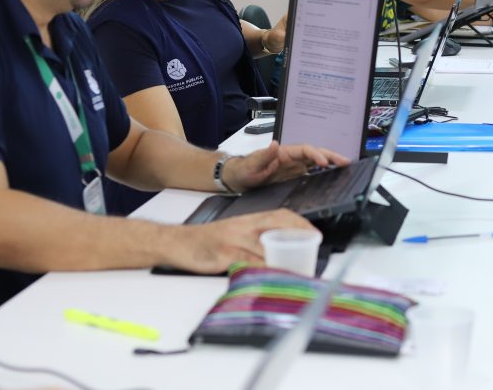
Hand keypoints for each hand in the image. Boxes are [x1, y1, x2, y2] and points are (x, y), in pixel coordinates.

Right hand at [172, 209, 315, 273]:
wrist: (177, 242)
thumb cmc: (208, 240)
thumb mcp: (235, 232)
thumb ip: (256, 239)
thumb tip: (281, 251)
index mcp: (248, 219)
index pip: (280, 215)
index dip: (300, 223)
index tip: (315, 234)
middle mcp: (243, 226)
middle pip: (278, 226)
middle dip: (299, 235)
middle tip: (313, 249)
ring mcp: (234, 239)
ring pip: (265, 246)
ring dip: (284, 257)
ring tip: (299, 268)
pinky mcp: (224, 254)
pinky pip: (248, 262)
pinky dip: (263, 270)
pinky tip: (272, 276)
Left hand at [226, 141, 350, 189]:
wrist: (237, 179)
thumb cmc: (243, 170)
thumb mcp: (251, 164)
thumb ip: (263, 155)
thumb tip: (275, 144)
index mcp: (284, 152)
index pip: (305, 150)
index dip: (316, 154)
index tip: (324, 162)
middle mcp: (292, 158)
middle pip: (315, 154)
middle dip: (331, 156)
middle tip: (346, 162)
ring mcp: (294, 167)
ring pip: (316, 163)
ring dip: (331, 164)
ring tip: (345, 167)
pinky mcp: (293, 176)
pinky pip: (311, 174)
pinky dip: (323, 174)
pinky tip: (332, 178)